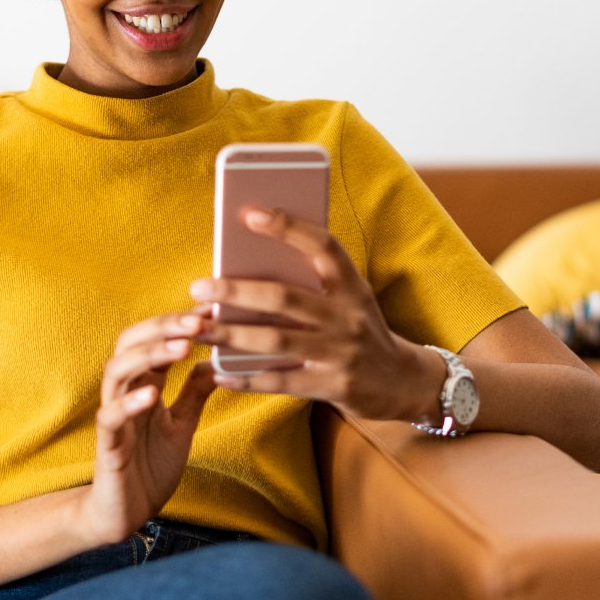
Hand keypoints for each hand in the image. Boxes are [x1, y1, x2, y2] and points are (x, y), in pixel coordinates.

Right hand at [72, 310, 217, 547]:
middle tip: (198, 320)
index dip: (181, 321)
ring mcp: (114, 416)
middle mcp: (126, 393)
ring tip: (181, 346)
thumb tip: (216, 360)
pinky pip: (111, 417)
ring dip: (148, 355)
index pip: (157, 339)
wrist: (127, 513)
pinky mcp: (107, 445)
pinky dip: (129, 403)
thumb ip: (194, 392)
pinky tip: (152, 394)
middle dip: (164, 327)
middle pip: (132, 343)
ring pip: (117, 371)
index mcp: (145, 385)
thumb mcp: (183, 424)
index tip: (212, 306)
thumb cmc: (151, 466)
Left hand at [190, 207, 441, 422]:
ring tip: (198, 329)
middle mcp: (349, 316)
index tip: (248, 214)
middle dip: (236, 291)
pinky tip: (221, 373)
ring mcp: (342, 352)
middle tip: (199, 286)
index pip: (323, 246)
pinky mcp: (334, 386)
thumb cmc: (361, 330)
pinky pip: (281, 382)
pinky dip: (248, 378)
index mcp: (353, 285)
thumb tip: (251, 264)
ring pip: (276, 340)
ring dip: (231, 334)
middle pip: (285, 297)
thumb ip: (314, 282)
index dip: (287, 227)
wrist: (402, 382)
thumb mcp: (351, 299)